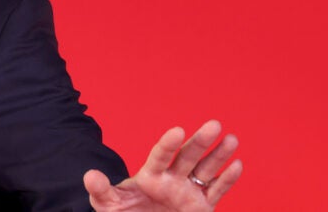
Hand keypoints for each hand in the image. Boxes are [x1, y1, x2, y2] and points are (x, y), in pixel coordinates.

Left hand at [84, 120, 241, 211]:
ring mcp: (188, 192)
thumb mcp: (109, 205)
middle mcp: (172, 180)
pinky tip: (237, 165)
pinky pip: (216, 191)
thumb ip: (101, 191)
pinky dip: (227, 180)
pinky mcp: (201, 208)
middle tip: (214, 124)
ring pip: (206, 170)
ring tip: (231, 138)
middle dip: (200, 142)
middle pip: (187, 157)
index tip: (178, 130)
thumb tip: (90, 175)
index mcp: (150, 176)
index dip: (168, 144)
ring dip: (219, 155)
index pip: (160, 156)